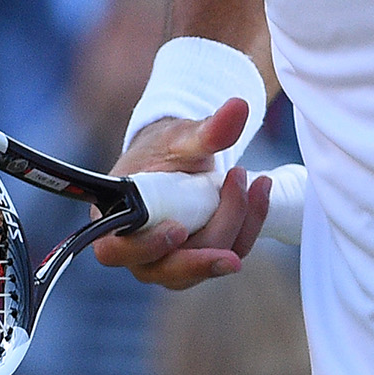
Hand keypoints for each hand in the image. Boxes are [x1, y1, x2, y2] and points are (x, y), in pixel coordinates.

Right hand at [92, 100, 271, 288]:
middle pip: (172, 267)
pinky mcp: (201, 261)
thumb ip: (207, 130)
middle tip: (239, 192)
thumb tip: (239, 107)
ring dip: (238, 224)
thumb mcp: (182, 136)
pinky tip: (261, 191)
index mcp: (113, 223)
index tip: (178, 229)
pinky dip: (250, 224)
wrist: (180, 161)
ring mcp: (171, 263)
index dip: (147, 246)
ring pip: (207, 263)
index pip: (117, 250)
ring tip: (254, 181)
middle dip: (212, 236)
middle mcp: (139, 254)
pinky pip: (229, 253)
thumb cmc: (166, 150)